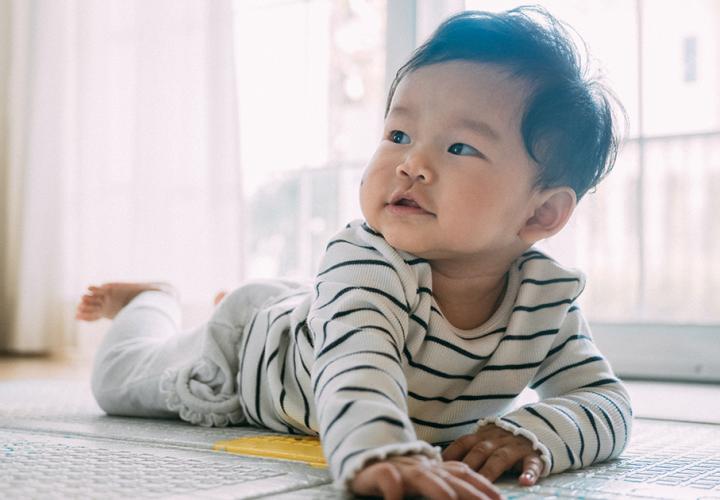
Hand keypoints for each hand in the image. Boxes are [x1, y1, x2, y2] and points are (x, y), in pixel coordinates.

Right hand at [351, 454, 501, 499]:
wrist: (364, 453)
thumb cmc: (398, 471)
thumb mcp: (426, 477)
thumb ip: (446, 483)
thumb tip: (469, 494)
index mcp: (436, 467)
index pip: (464, 474)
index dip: (484, 486)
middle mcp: (423, 466)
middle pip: (450, 479)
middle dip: (471, 493)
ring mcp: (402, 467)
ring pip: (423, 477)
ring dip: (438, 490)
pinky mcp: (379, 471)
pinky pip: (389, 480)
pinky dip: (394, 491)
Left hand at [441, 424, 542, 485]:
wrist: (537, 426)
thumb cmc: (503, 440)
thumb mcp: (485, 439)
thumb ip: (468, 450)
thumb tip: (441, 464)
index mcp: (482, 436)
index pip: (463, 442)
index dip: (451, 454)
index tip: (439, 467)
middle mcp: (497, 439)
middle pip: (480, 451)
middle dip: (468, 465)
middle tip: (458, 480)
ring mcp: (515, 446)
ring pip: (501, 458)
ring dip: (491, 471)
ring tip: (484, 483)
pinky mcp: (534, 454)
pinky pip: (532, 463)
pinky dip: (529, 472)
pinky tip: (525, 482)